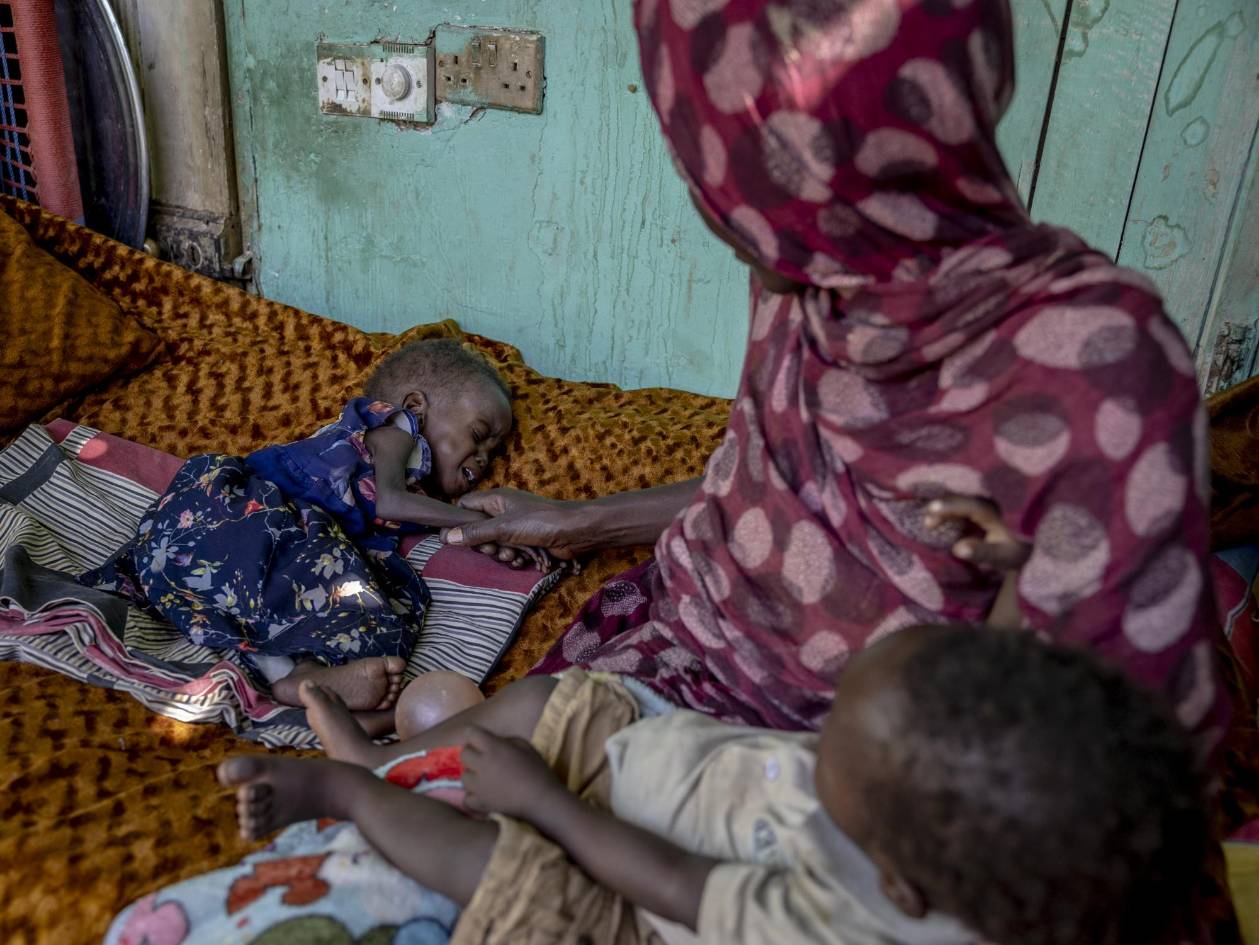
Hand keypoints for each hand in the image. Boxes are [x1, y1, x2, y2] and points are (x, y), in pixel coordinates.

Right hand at [441, 489, 597, 564]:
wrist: (575, 533)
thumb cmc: (540, 522)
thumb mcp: (503, 527)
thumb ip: (475, 532)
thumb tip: (447, 537)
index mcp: (495, 499)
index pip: (465, 506)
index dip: (461, 522)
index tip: (460, 537)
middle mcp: (503, 511)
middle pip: (478, 530)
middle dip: (485, 544)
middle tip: (493, 549)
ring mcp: (514, 527)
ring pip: (494, 544)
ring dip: (502, 554)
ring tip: (514, 555)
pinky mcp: (525, 541)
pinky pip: (510, 552)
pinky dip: (515, 558)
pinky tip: (524, 560)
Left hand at [461, 726, 563, 819]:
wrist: (541, 799)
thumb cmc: (537, 770)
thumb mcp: (525, 746)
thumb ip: (506, 741)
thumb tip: (494, 742)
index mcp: (493, 747)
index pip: (471, 733)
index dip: (475, 735)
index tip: (481, 741)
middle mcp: (482, 764)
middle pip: (464, 754)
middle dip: (472, 754)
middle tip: (484, 759)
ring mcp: (479, 785)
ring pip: (463, 777)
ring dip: (472, 776)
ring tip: (485, 779)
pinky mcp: (481, 803)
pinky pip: (467, 799)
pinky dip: (473, 798)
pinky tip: (484, 796)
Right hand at [924, 496, 1028, 572]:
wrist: (1027, 544)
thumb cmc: (1014, 551)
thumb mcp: (1002, 555)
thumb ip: (981, 552)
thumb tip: (957, 549)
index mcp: (996, 513)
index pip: (972, 505)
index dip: (951, 506)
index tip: (932, 509)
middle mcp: (989, 501)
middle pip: (961, 497)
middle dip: (942, 506)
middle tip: (927, 523)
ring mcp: (982, 501)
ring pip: (959, 496)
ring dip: (942, 505)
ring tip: (929, 522)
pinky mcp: (977, 504)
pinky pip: (960, 501)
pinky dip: (946, 507)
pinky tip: (934, 515)